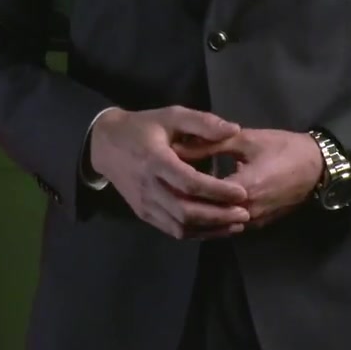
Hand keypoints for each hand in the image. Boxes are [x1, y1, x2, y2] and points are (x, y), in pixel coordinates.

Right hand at [88, 106, 253, 239]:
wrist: (105, 144)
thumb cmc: (142, 127)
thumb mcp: (171, 116)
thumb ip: (202, 122)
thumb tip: (234, 129)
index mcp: (155, 160)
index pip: (189, 182)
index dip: (217, 190)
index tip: (242, 192)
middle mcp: (149, 186)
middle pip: (186, 210)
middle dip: (218, 215)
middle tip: (245, 213)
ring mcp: (145, 204)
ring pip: (180, 225)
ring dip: (210, 229)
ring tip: (236, 224)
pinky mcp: (144, 214)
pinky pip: (172, 230)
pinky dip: (196, 233)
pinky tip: (215, 229)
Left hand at [176, 128, 324, 228]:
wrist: (318, 167)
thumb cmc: (283, 148)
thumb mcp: (246, 139)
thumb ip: (211, 143)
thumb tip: (177, 146)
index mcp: (243, 189)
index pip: (202, 194)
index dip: (180, 184)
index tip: (162, 173)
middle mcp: (247, 212)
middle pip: (207, 214)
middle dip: (186, 201)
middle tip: (163, 187)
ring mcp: (254, 222)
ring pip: (216, 224)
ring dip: (197, 213)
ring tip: (175, 197)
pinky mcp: (259, 224)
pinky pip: (228, 226)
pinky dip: (212, 218)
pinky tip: (197, 207)